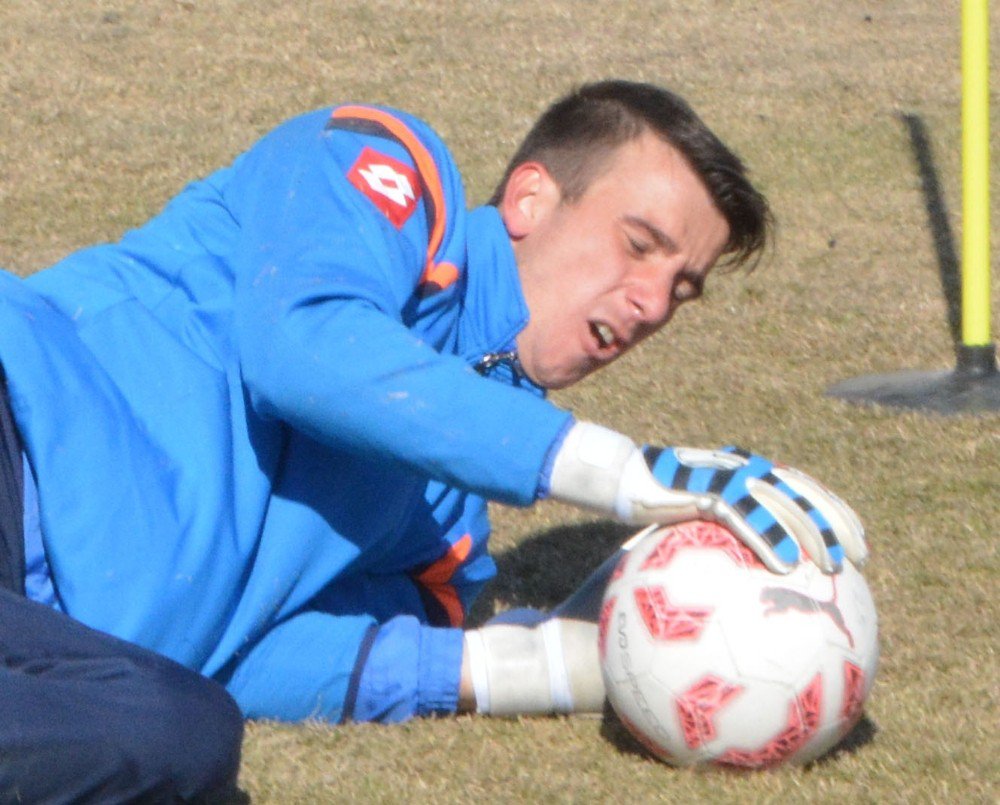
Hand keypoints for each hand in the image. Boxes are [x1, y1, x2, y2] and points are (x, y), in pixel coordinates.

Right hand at [629, 445, 866, 573]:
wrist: (623, 478)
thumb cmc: (659, 501)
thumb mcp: (700, 517)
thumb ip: (728, 531)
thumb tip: (748, 569)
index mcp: (748, 471)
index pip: (802, 486)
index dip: (833, 509)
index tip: (857, 537)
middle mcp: (745, 468)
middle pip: (803, 492)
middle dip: (836, 523)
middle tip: (861, 556)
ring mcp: (728, 476)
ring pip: (783, 504)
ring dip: (812, 535)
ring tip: (833, 566)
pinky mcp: (707, 490)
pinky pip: (746, 519)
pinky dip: (770, 541)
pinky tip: (785, 566)